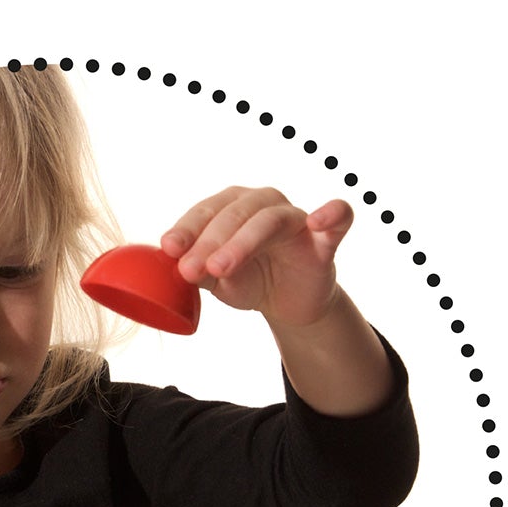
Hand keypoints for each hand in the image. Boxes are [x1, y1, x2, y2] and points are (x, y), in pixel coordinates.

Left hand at [164, 186, 352, 326]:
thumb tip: (178, 265)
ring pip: (271, 219)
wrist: (287, 302)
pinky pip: (338, 219)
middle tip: (190, 270)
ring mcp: (297, 220)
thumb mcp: (215, 280)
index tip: (169, 248)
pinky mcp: (325, 240)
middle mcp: (265, 204)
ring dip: (243, 241)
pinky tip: (318, 220)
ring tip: (220, 267)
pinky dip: (332, 213)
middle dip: (210, 241)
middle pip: (236, 214)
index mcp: (234, 207)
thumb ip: (198, 270)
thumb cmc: (248, 280)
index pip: (208, 210)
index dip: (187, 228)